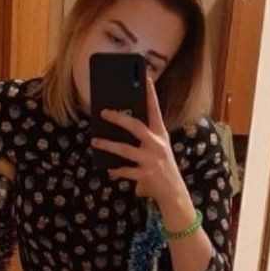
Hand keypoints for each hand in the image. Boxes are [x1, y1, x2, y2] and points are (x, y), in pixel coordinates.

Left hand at [90, 76, 184, 202]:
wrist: (174, 192)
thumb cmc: (163, 167)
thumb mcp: (159, 149)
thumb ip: (145, 138)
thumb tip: (121, 128)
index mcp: (161, 135)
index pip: (155, 111)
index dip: (151, 94)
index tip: (146, 78)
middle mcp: (157, 145)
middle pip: (135, 126)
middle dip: (118, 118)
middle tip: (103, 113)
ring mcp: (151, 160)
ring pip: (124, 149)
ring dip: (108, 145)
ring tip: (95, 141)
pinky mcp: (145, 174)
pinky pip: (125, 170)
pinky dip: (116, 170)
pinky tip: (110, 170)